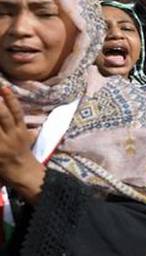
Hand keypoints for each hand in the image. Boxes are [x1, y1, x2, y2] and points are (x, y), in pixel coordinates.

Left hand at [0, 87, 43, 202]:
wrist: (24, 173)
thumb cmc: (24, 154)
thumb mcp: (28, 138)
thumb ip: (21, 125)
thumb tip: (19, 113)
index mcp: (21, 130)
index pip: (16, 112)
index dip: (11, 99)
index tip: (4, 87)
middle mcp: (12, 135)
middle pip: (4, 116)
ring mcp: (3, 144)